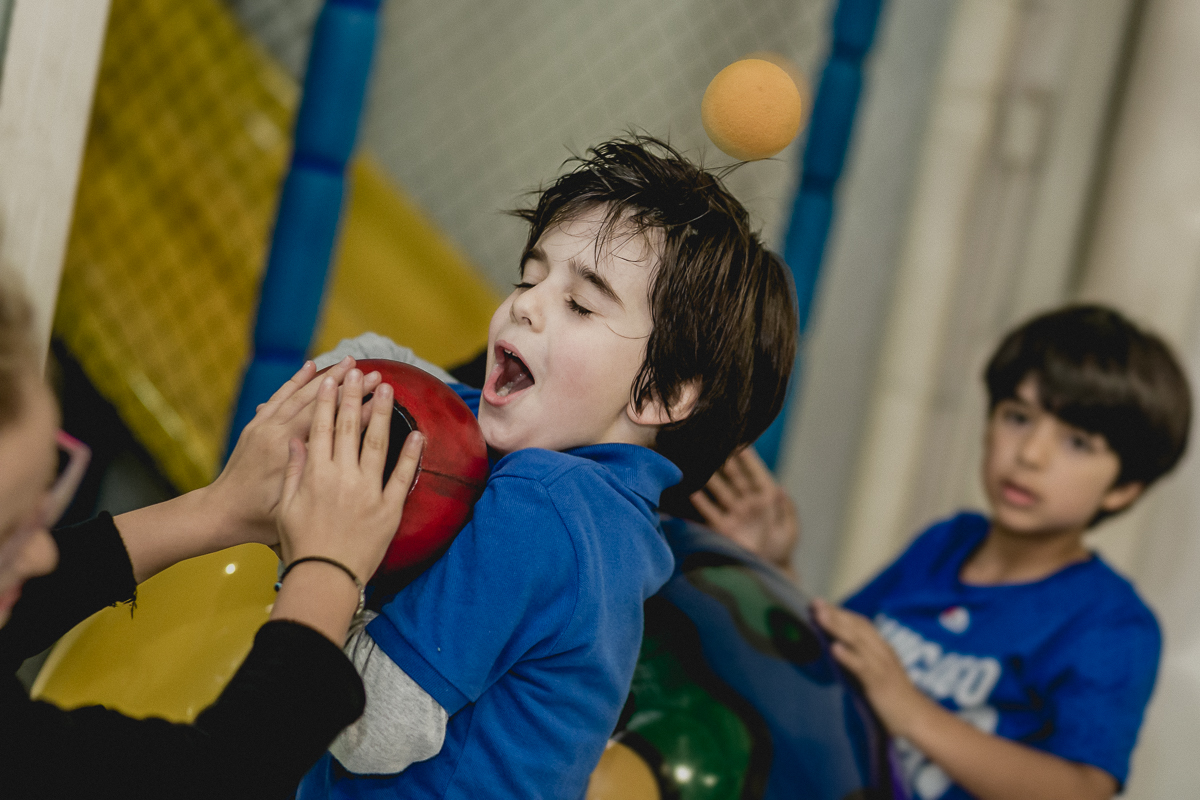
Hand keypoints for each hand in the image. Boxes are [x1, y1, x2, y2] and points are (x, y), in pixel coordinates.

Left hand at [208, 356, 381, 550]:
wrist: (220, 512)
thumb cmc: (259, 518)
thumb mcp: (291, 506)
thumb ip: (313, 480)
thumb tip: (346, 460)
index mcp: (287, 454)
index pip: (328, 423)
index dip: (355, 408)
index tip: (378, 394)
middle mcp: (275, 433)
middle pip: (317, 402)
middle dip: (347, 385)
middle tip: (372, 372)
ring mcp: (264, 426)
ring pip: (299, 393)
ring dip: (325, 376)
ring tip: (349, 361)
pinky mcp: (256, 425)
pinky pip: (280, 396)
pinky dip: (296, 380)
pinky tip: (310, 366)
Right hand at [276, 368, 423, 582]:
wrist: (325, 577)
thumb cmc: (301, 544)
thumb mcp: (285, 506)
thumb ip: (293, 471)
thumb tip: (296, 441)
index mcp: (315, 475)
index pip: (321, 428)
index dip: (327, 402)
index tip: (331, 380)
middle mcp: (341, 477)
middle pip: (349, 428)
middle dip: (353, 397)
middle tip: (360, 372)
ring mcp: (367, 491)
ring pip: (377, 443)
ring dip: (381, 413)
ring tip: (387, 389)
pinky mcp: (388, 509)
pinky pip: (403, 476)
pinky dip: (411, 454)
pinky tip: (417, 434)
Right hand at [690, 447, 798, 573]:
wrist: (768, 573)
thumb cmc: (782, 551)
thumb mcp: (788, 531)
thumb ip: (784, 511)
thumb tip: (780, 489)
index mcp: (767, 502)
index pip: (758, 476)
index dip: (750, 460)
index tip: (741, 444)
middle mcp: (749, 505)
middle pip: (737, 479)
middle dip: (728, 463)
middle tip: (717, 447)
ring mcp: (735, 515)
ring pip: (721, 492)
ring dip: (712, 479)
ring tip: (702, 465)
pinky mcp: (723, 528)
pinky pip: (711, 511)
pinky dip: (701, 502)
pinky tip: (692, 491)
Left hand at [811, 599, 927, 735]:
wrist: (917, 718)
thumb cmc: (893, 698)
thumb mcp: (877, 673)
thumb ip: (860, 660)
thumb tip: (835, 648)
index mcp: (882, 649)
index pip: (860, 624)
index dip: (841, 612)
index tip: (821, 604)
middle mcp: (882, 652)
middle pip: (857, 627)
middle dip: (836, 614)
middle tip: (815, 602)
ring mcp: (882, 666)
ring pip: (857, 642)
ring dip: (837, 627)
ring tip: (820, 616)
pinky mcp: (879, 683)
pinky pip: (863, 668)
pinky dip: (848, 657)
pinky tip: (834, 648)